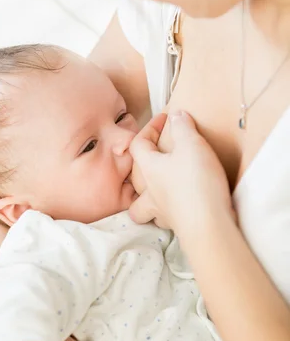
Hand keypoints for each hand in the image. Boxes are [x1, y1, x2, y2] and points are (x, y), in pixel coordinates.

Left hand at [129, 111, 233, 238]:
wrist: (208, 225)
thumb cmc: (195, 182)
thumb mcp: (192, 145)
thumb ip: (183, 128)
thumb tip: (176, 116)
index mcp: (149, 169)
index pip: (138, 145)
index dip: (149, 128)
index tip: (165, 119)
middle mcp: (150, 192)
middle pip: (133, 182)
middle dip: (140, 169)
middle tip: (156, 159)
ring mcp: (162, 212)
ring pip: (143, 207)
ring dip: (148, 199)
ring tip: (160, 191)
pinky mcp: (178, 225)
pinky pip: (166, 218)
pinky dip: (169, 212)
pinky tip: (181, 207)